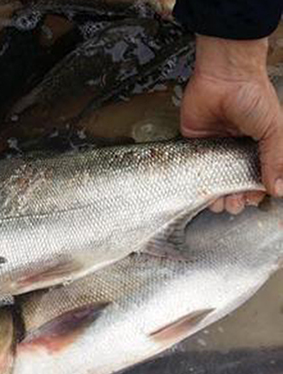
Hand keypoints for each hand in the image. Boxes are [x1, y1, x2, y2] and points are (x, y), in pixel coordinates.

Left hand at [180, 35, 282, 213]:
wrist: (224, 75)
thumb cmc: (252, 95)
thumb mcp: (273, 129)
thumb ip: (276, 158)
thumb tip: (279, 189)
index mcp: (258, 146)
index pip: (257, 176)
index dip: (255, 191)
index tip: (253, 200)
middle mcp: (235, 149)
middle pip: (233, 181)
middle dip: (234, 197)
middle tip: (234, 205)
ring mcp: (214, 147)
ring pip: (212, 178)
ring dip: (215, 194)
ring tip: (218, 203)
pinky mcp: (193, 142)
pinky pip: (193, 165)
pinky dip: (195, 179)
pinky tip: (199, 190)